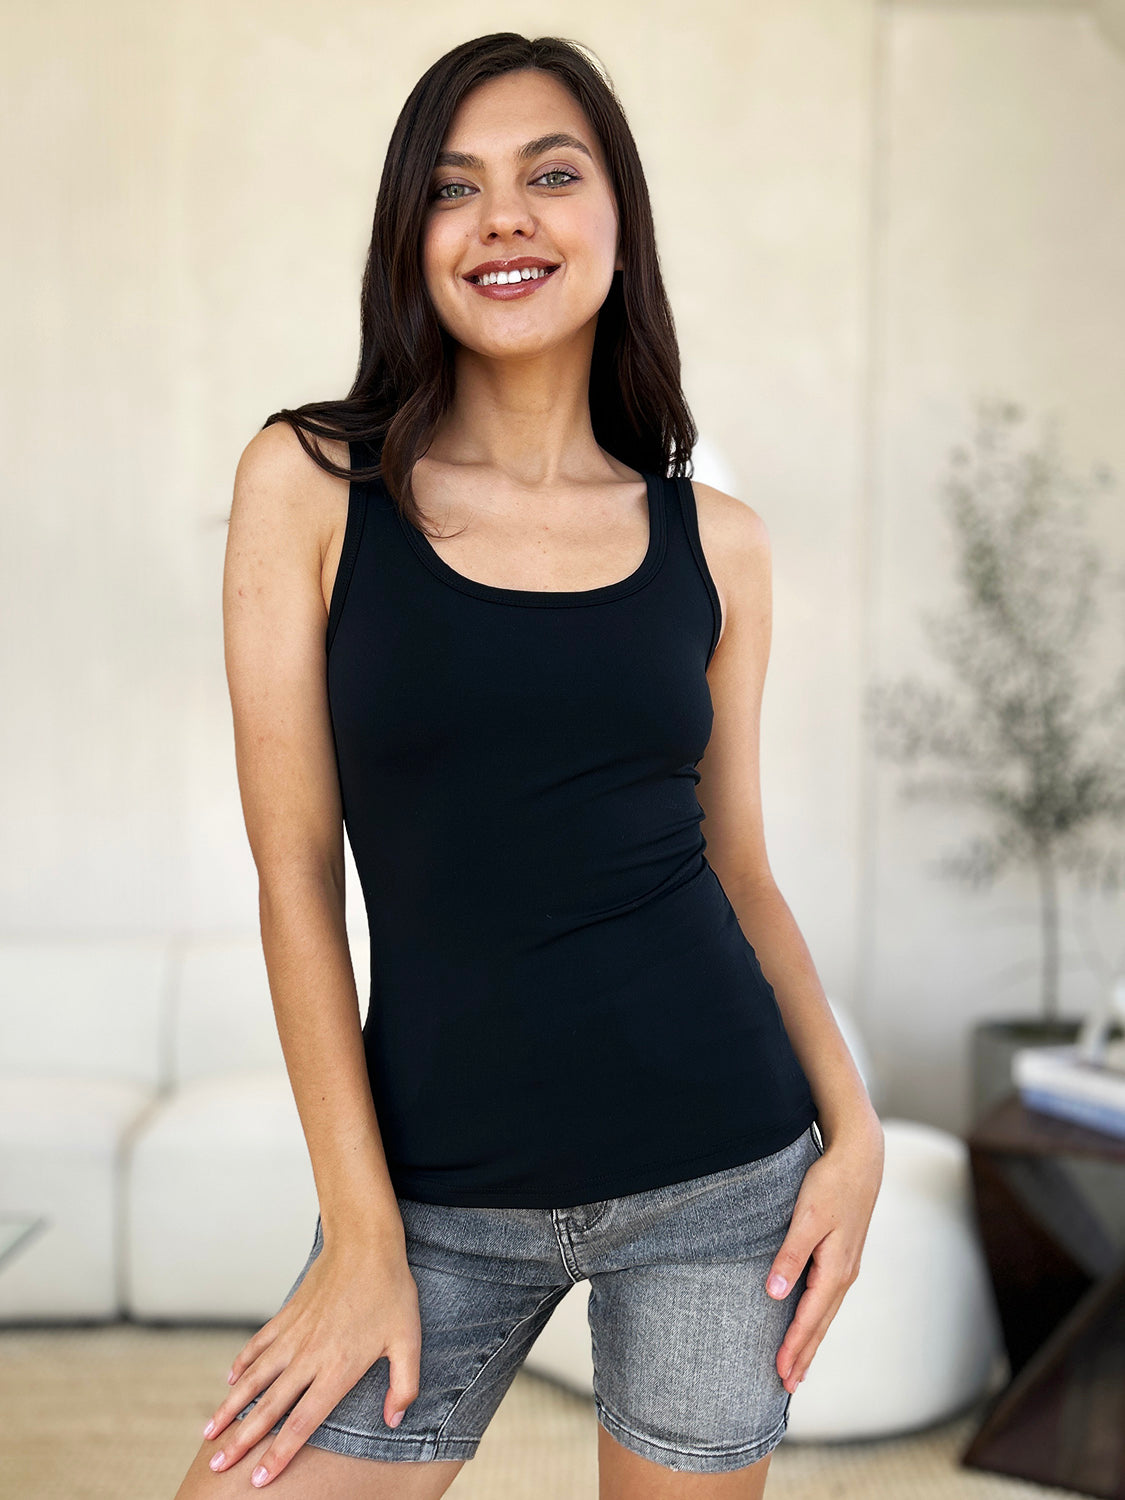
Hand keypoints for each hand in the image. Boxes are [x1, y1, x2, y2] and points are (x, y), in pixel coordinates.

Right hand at [201, 1233, 421, 1486]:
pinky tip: (230, 1380)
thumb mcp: (409, 1340)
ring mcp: (294, 1335)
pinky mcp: (287, 1314)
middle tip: (218, 1467)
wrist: (365, 1242)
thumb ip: (404, 1385)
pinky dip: (242, 1364)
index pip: (302, 1423)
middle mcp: (308, 1357)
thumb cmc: (391, 1291)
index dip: (279, 1454)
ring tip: (209, 1432)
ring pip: (254, 1378)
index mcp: (337, 1369)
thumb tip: (395, 1420)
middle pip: (269, 1408)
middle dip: (241, 1441)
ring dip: (230, 1407)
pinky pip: (258, 1344)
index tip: (259, 1479)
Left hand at [765, 1115, 883, 1393]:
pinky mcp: (842, 1256)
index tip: (779, 1374)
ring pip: (825, 1314)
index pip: (810, 1319)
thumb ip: (790, 1255)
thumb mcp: (806, 1218)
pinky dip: (817, 1319)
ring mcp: (845, 1266)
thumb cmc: (831, 1184)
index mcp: (835, 1270)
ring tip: (797, 1368)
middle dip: (803, 1355)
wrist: (860, 1158)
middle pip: (820, 1324)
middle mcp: (843, 1274)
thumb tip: (774, 1294)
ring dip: (811, 1341)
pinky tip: (810, 1324)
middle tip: (786, 1386)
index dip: (793, 1347)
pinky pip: (827, 1298)